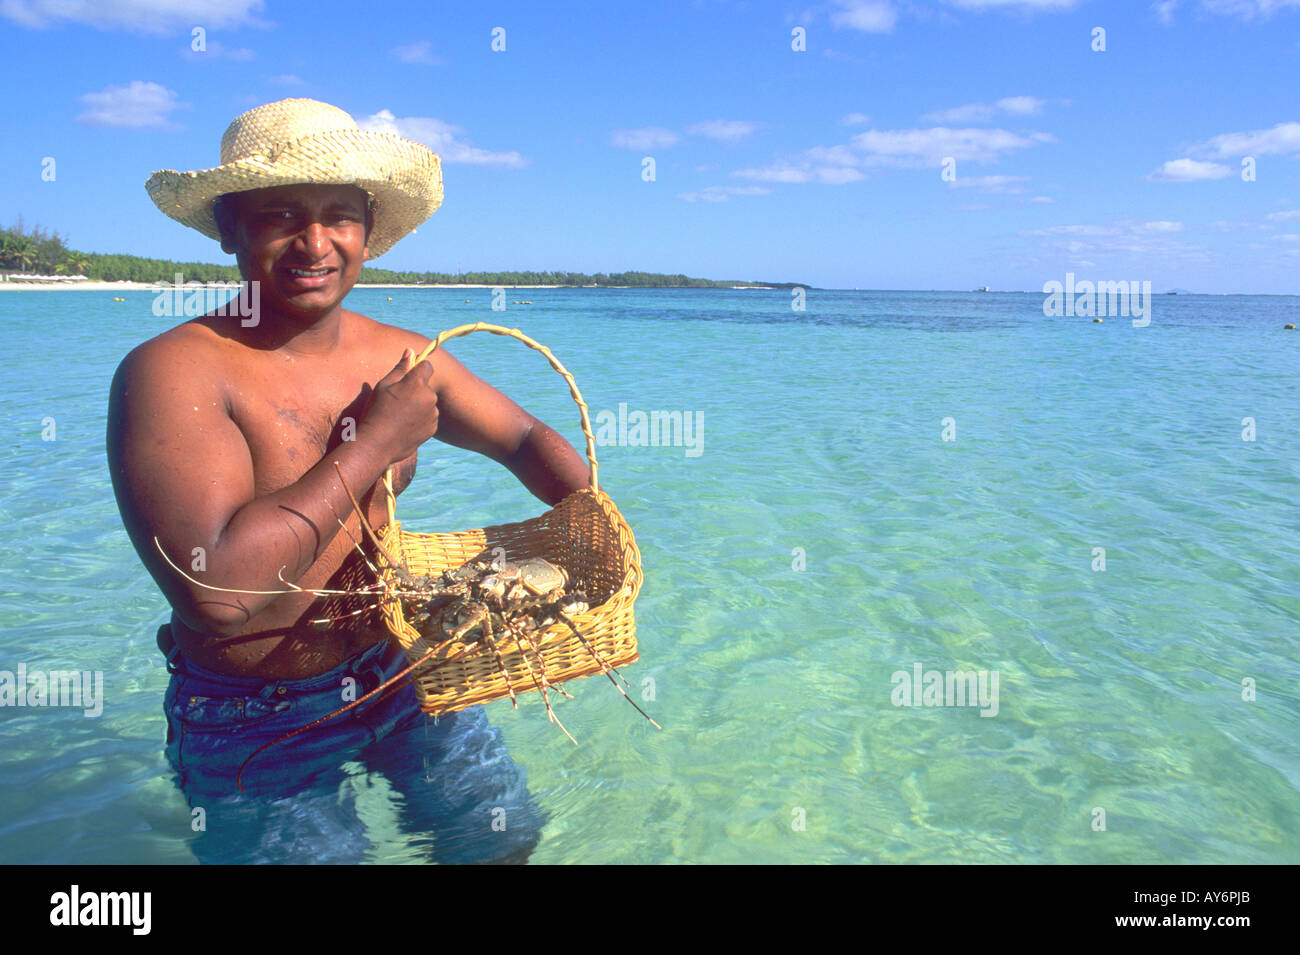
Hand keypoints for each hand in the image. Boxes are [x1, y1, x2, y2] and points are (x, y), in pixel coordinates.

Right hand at [356, 349, 438, 464]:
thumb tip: (410, 351)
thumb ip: (400, 368)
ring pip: (428, 402)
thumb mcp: (384, 386)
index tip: (407, 378)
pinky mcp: (432, 428)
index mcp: (417, 383)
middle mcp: (430, 397)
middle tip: (397, 401)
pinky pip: (429, 417)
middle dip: (416, 390)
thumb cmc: (376, 412)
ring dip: (419, 405)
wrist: (377, 444)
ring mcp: (433, 414)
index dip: (417, 370)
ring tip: (399, 415)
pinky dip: (420, 419)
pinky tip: (404, 425)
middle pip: (426, 386)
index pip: (427, 366)